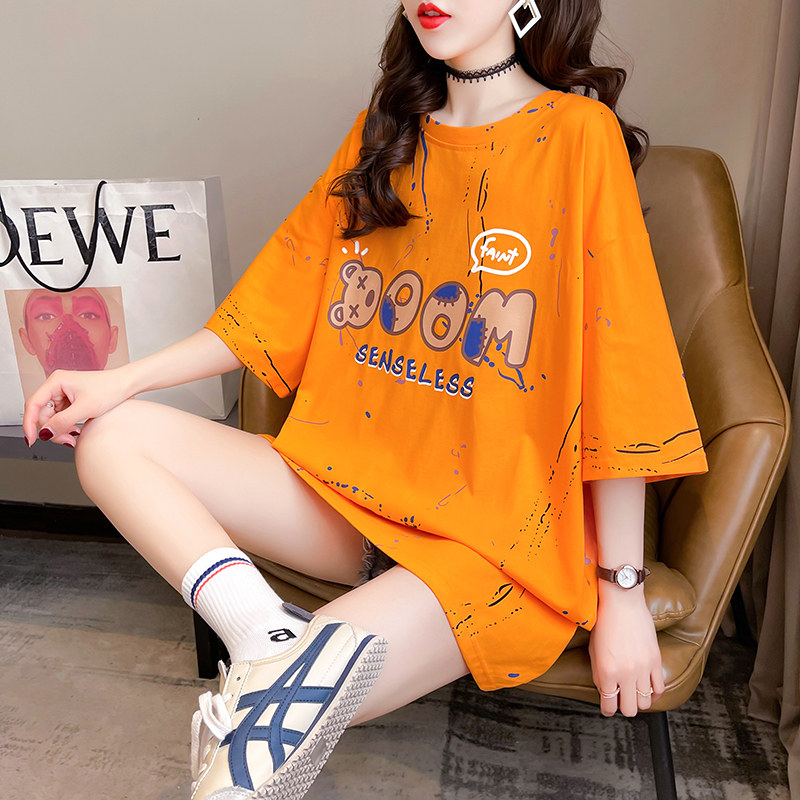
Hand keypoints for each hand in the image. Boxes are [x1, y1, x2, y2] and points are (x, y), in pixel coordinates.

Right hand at [22, 367, 132, 447]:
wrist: (126, 385)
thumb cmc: (110, 389)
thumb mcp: (85, 408)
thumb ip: (62, 421)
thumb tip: (45, 433)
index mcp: (56, 381)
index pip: (33, 404)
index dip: (29, 423)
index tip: (31, 440)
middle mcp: (57, 386)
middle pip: (43, 414)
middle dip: (52, 429)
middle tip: (66, 441)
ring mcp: (64, 394)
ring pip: (52, 418)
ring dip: (60, 430)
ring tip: (74, 436)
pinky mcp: (71, 401)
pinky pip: (61, 417)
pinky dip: (67, 426)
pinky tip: (77, 430)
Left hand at [588, 588, 665, 716]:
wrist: (622, 602)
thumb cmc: (604, 622)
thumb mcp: (594, 650)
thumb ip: (599, 674)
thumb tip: (606, 691)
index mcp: (606, 672)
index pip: (609, 706)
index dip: (607, 709)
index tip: (608, 707)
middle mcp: (625, 674)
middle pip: (630, 710)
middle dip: (624, 707)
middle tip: (621, 700)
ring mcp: (643, 668)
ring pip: (646, 703)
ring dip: (639, 700)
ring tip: (633, 692)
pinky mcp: (656, 661)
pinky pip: (660, 689)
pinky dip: (653, 693)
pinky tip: (647, 687)